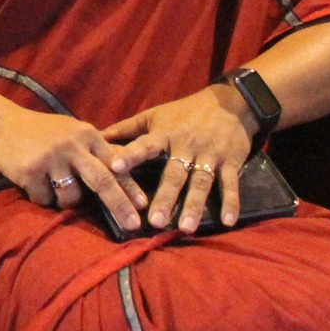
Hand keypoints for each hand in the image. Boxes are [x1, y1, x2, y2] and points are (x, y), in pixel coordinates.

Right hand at [0, 100, 142, 231]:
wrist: (1, 123)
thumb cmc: (44, 132)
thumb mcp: (73, 133)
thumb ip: (97, 151)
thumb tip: (127, 174)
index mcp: (87, 135)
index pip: (115, 164)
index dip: (131, 187)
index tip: (144, 206)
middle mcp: (72, 145)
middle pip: (102, 180)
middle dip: (120, 205)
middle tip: (133, 225)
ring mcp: (50, 158)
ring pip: (71, 196)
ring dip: (65, 200)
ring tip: (52, 185)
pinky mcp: (30, 170)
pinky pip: (44, 199)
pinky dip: (41, 197)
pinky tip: (33, 182)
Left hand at [103, 86, 255, 231]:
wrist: (230, 103)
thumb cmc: (185, 112)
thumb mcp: (154, 115)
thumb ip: (126, 128)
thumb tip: (98, 136)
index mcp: (165, 135)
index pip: (145, 146)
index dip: (130, 155)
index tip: (115, 168)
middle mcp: (187, 147)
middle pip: (174, 175)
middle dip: (164, 197)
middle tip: (154, 221)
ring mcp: (210, 156)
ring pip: (201, 183)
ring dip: (194, 205)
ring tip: (185, 227)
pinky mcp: (231, 162)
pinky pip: (230, 184)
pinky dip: (231, 202)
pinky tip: (227, 221)